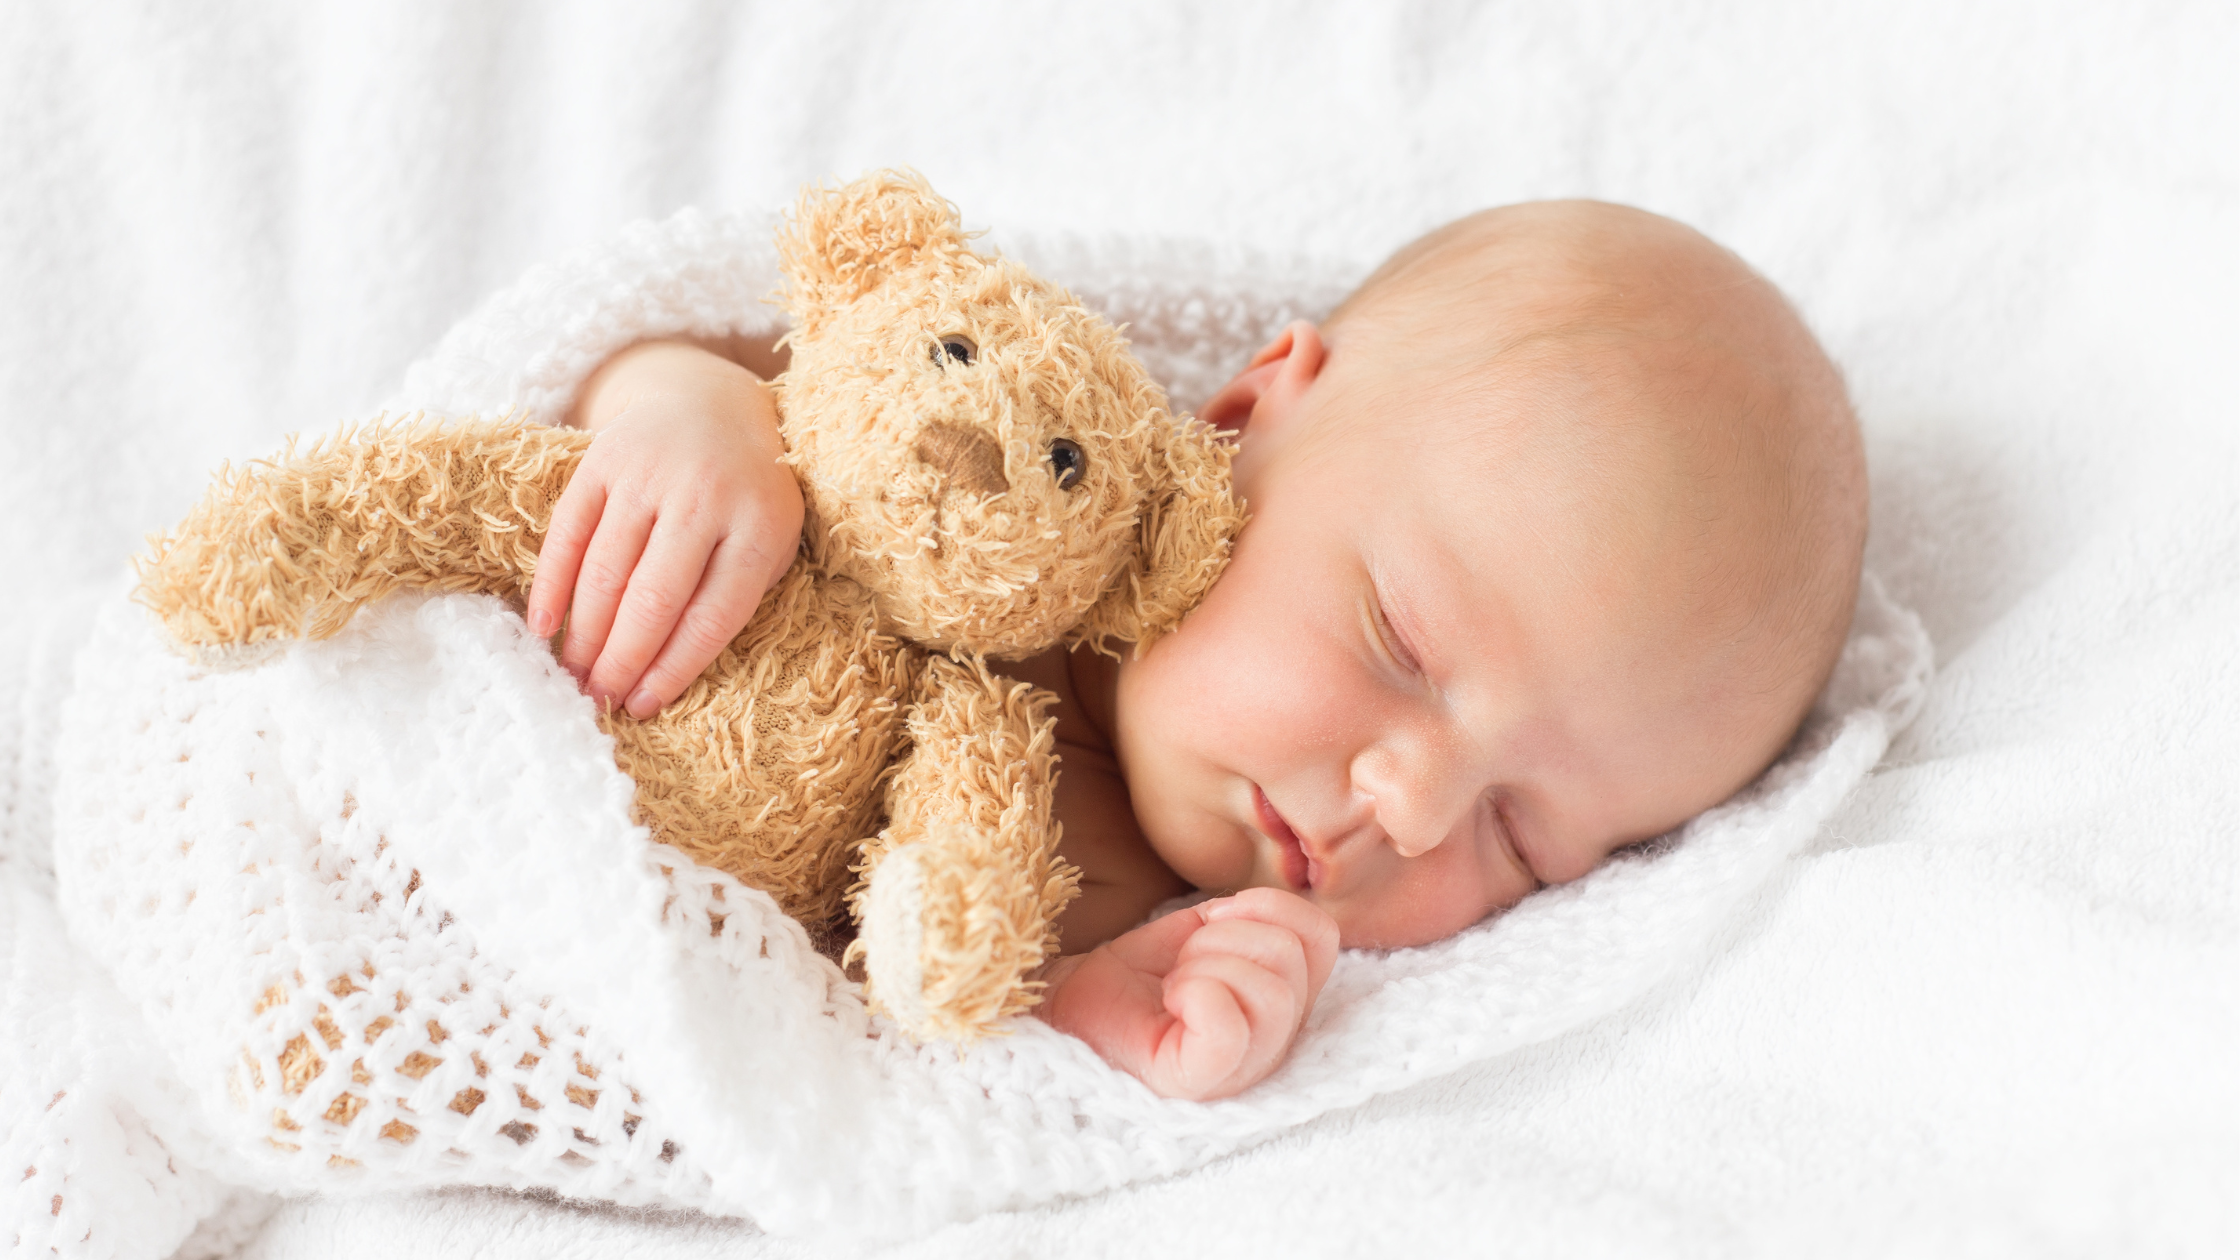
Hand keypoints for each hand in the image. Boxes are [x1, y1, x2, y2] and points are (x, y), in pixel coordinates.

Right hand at [527, 341, 802, 718]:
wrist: (714, 404)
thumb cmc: (747, 496)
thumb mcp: (771, 541)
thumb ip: (736, 594)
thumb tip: (666, 670)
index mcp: (759, 526)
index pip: (712, 616)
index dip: (673, 668)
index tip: (643, 705)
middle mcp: (705, 496)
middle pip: (654, 598)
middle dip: (621, 659)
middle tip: (598, 699)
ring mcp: (651, 473)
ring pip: (607, 570)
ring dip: (585, 633)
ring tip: (574, 675)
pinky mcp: (604, 457)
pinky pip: (569, 530)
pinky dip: (553, 583)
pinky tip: (545, 626)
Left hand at [1036, 887, 1338, 1100]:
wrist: (1067, 1003)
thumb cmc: (1133, 976)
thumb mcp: (1199, 932)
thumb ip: (1246, 918)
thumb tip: (1256, 907)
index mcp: (1283, 1001)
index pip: (1322, 937)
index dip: (1268, 908)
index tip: (1214, 921)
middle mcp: (1274, 1041)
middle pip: (1292, 960)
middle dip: (1226, 936)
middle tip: (1184, 960)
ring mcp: (1242, 1068)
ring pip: (1272, 993)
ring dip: (1207, 963)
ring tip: (1175, 982)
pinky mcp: (1199, 1081)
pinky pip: (1229, 1027)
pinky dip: (1197, 991)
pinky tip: (1172, 998)